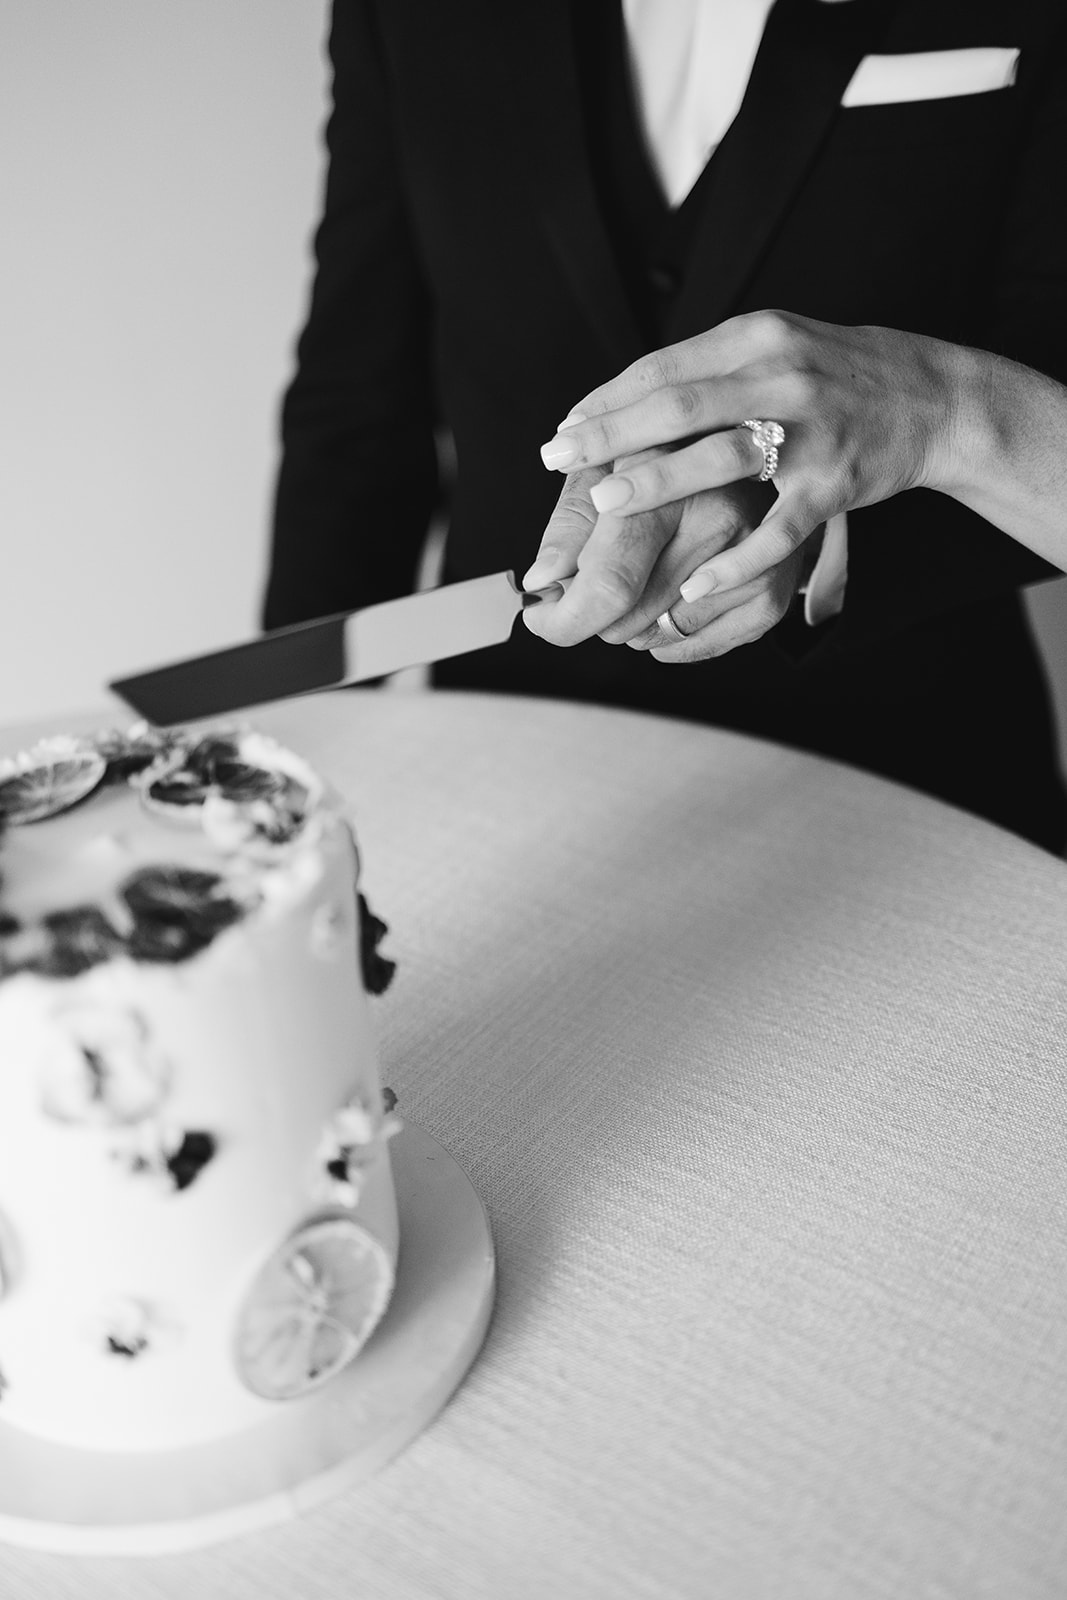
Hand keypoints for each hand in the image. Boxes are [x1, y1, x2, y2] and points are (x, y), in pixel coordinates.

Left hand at [521, 468, 794, 660]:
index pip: (608, 583)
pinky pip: (704, 646)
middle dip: (595, 615)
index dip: (563, 617)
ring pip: (662, 635)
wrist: (749, 443)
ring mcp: (754, 554)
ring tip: (640, 582)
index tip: (539, 615)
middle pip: (631, 618)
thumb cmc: (661, 455)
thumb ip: (571, 524)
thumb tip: (540, 583)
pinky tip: (666, 609)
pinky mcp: (774, 587)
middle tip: (596, 584)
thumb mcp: (606, 465)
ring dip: (636, 626)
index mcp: (667, 480)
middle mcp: (719, 516)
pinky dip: (674, 642)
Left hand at [535, 310, 959, 601]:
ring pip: (721, 458)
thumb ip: (707, 370)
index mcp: (754, 339)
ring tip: (605, 505)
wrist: (933, 397)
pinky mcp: (835, 485)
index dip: (607, 400)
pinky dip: (734, 561)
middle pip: (679, 404)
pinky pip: (777, 530)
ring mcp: (811, 432)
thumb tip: (623, 399)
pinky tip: (694, 585)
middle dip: (611, 434)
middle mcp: (780, 376)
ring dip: (657, 483)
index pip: (663, 367)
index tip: (564, 430)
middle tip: (558, 458)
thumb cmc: (835, 377)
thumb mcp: (772, 350)